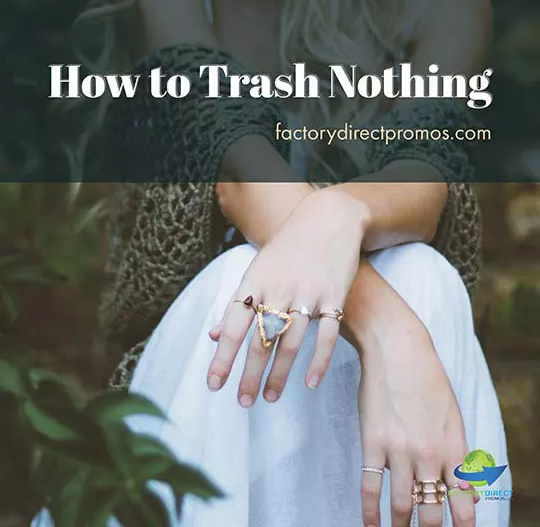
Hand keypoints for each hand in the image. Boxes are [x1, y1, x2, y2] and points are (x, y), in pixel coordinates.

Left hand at [207, 190, 370, 406]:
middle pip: (259, 341)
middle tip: (242, 402)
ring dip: (279, 374)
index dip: (222, 358)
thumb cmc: (286, 249)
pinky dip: (319, 361)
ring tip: (270, 397)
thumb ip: (236, 304)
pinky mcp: (333, 297)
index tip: (214, 385)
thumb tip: (214, 336)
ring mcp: (307, 294)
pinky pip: (326, 336)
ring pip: (290, 343)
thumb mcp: (256, 271)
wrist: (326, 220)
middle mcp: (278, 291)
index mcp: (254, 284)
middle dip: (248, 375)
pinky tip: (310, 383)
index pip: (233, 328)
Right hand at [354, 284, 477, 526]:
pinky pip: (372, 487)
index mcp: (455, 445)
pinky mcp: (373, 442)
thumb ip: (458, 450)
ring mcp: (400, 450)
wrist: (395, 348)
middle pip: (433, 509)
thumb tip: (467, 487)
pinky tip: (370, 524)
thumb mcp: (452, 411)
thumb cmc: (425, 375)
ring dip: (401, 526)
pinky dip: (370, 511)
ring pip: (403, 504)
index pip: (464, 500)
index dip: (463, 524)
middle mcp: (430, 453)